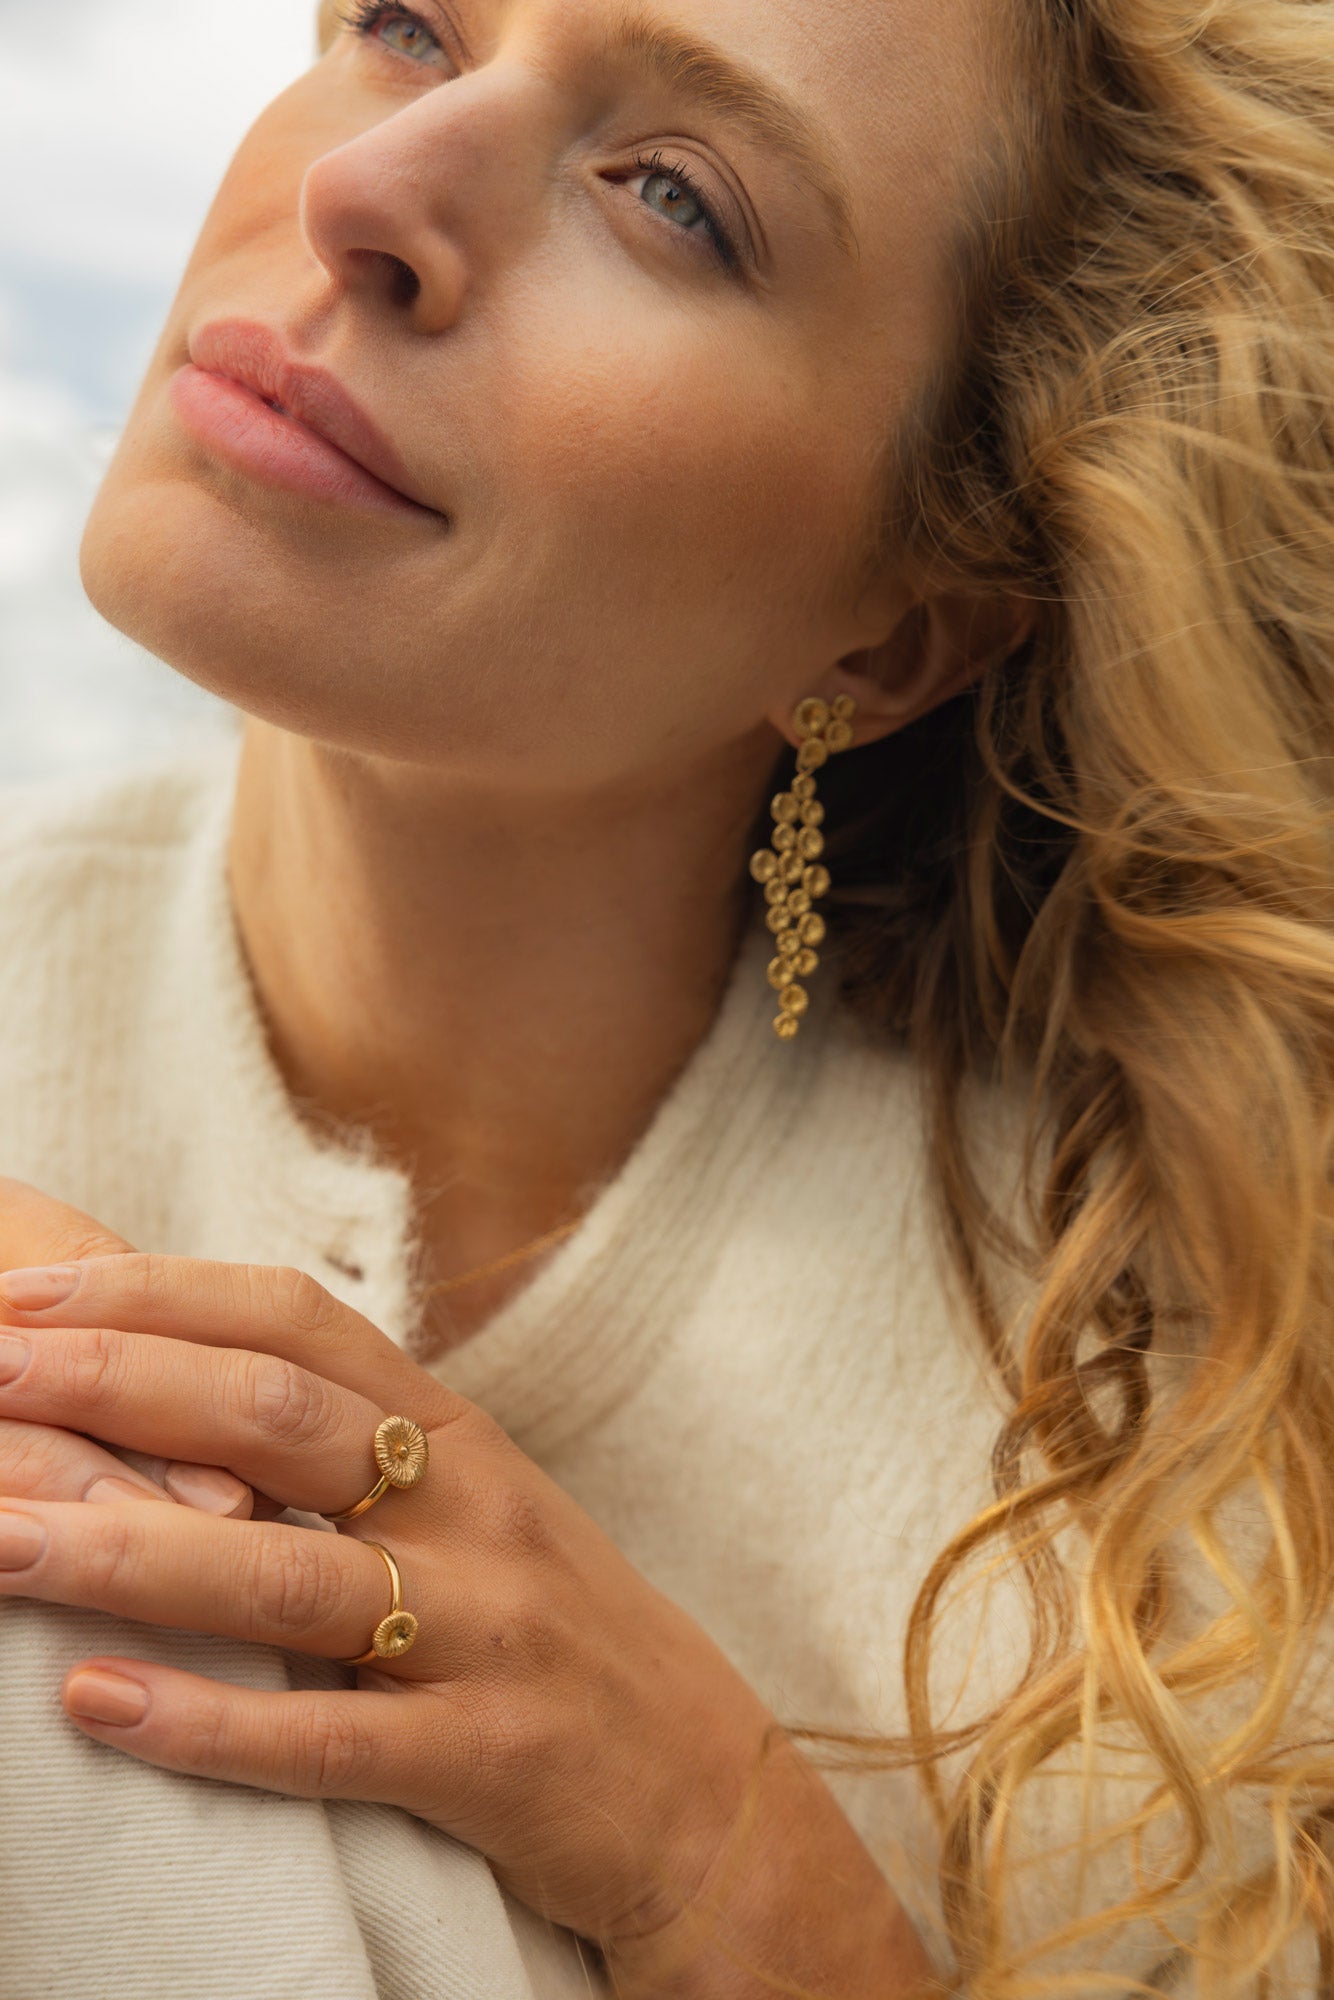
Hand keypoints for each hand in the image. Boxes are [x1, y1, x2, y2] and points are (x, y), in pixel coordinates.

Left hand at [0, 1183, 934, 1997]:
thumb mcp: (474, 1509)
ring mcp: (488, 1630)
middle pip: (277, 1419)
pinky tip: (96, 1704)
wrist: (703, 1787)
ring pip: (287, 1578)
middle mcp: (475, 1508)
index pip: (295, 1321)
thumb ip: (353, 1449)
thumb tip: (176, 1390)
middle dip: (116, 1391)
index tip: (27, 1301)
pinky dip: (208, 1722)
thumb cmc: (557, 1633)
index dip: (156, 1296)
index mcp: (458, 1432)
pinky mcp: (491, 1758)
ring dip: (127, 1556)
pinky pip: (332, 1741)